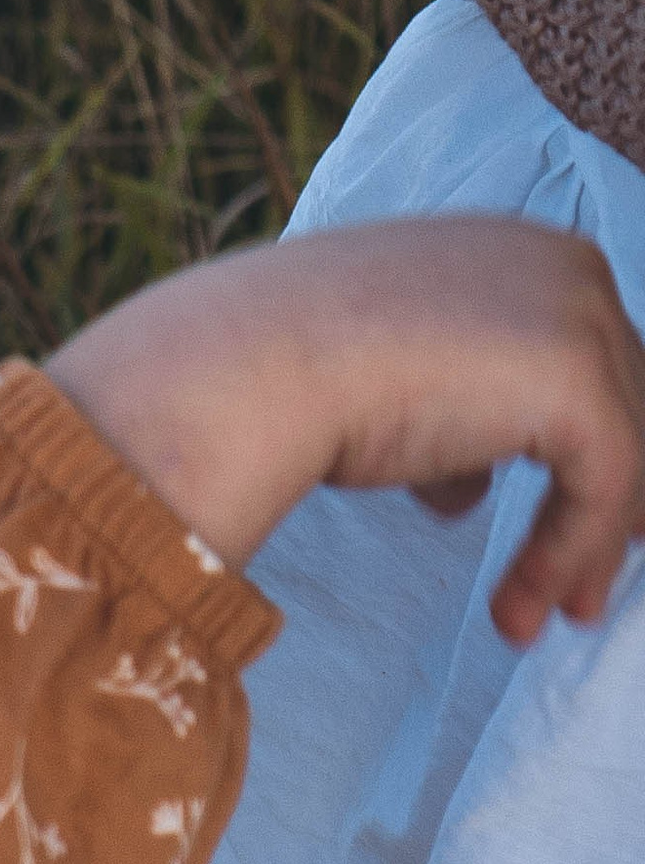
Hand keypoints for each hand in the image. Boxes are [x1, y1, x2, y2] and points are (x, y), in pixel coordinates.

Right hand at [47, 216, 644, 643]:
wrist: (256, 364)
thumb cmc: (290, 365)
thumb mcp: (389, 369)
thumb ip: (450, 408)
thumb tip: (472, 484)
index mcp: (518, 245)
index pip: (589, 357)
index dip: (582, 447)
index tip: (565, 526)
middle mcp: (566, 264)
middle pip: (624, 403)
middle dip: (602, 504)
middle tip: (572, 588)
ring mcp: (581, 319)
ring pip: (621, 456)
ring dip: (579, 550)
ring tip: (533, 619)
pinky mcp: (581, 385)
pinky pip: (604, 493)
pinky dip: (565, 560)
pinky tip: (513, 614)